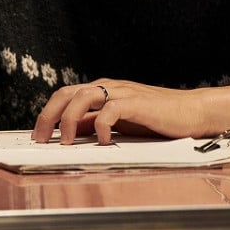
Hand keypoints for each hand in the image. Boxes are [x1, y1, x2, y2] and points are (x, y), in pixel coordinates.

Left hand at [32, 78, 201, 144]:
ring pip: (83, 97)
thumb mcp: (120, 122)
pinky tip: (103, 141)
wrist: (191, 112)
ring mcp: (122, 93)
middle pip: (67, 93)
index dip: (48, 114)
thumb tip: (71, 133)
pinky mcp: (137, 102)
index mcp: (101, 91)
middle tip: (41, 139)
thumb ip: (97, 123)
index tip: (38, 136)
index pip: (65, 96)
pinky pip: (111, 109)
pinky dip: (102, 125)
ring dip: (69, 119)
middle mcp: (108, 87)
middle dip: (49, 115)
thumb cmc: (156, 118)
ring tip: (65, 141)